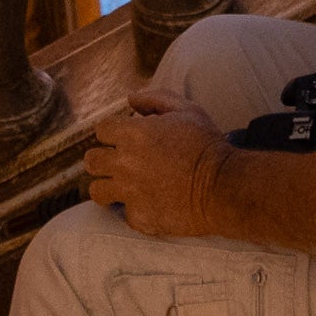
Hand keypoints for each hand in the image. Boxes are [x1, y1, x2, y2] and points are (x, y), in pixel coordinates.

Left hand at [84, 92, 226, 238]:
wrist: (224, 187)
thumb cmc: (206, 144)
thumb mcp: (187, 109)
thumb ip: (155, 98)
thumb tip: (130, 98)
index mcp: (134, 135)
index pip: (101, 130)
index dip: (113, 132)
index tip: (125, 138)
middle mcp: (125, 164)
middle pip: (92, 161)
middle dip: (103, 158)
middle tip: (120, 162)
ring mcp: (130, 193)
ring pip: (97, 190)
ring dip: (108, 186)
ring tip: (123, 186)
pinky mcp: (139, 217)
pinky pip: (125, 213)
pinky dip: (135, 208)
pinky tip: (150, 203)